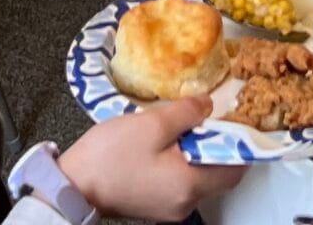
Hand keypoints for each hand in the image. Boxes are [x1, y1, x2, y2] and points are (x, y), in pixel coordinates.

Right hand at [59, 98, 242, 220]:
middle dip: (217, 144)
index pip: (235, 168)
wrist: (74, 186)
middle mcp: (186, 203)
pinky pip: (182, 181)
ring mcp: (171, 208)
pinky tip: (165, 143)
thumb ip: (186, 112)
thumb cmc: (110, 157)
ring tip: (180, 126)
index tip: (232, 117)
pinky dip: (182, 162)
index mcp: (190, 185)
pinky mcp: (156, 205)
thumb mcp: (151, 124)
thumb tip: (208, 104)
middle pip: (219, 173)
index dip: (238, 140)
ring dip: (198, 152)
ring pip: (200, 176)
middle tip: (204, 117)